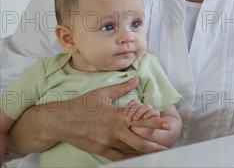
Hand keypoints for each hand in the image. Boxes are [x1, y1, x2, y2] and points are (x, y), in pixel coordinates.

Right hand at [9, 77, 171, 160]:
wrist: (60, 120)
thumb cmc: (82, 104)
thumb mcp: (103, 93)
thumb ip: (122, 88)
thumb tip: (136, 79)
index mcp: (117, 114)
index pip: (140, 119)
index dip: (155, 123)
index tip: (167, 125)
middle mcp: (114, 129)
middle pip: (138, 140)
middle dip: (153, 145)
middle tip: (166, 148)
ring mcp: (106, 141)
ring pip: (129, 150)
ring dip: (142, 152)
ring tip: (155, 154)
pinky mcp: (99, 149)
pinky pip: (117, 157)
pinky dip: (128, 158)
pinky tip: (136, 159)